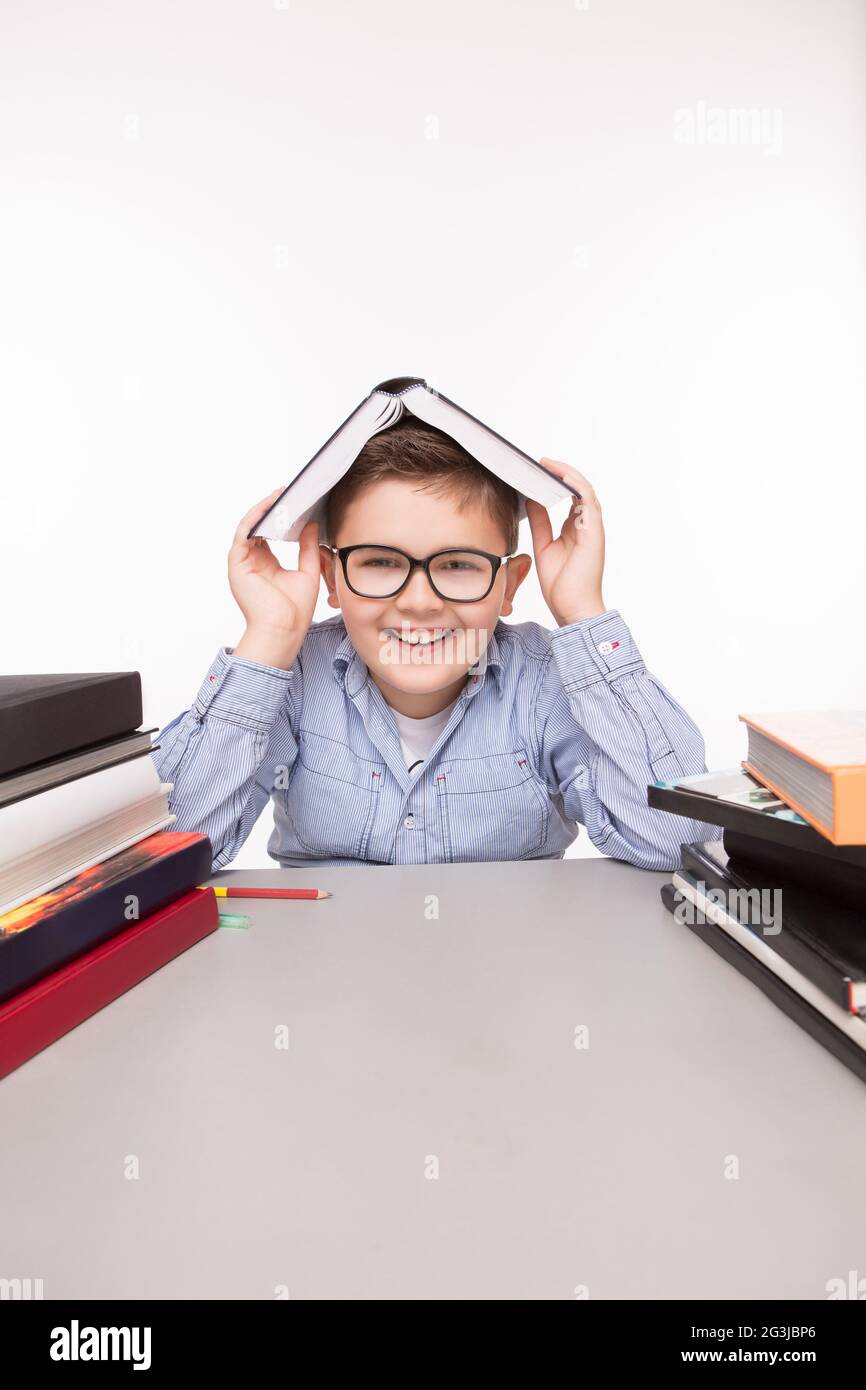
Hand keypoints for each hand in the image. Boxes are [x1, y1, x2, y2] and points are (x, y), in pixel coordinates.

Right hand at [229, 490, 321, 666]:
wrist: (284, 629)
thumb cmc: (295, 610)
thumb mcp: (307, 570)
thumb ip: (308, 546)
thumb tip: (312, 524)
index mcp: (267, 564)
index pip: (270, 534)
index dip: (281, 517)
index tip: (295, 503)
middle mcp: (253, 561)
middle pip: (258, 527)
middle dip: (272, 509)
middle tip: (287, 492)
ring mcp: (243, 562)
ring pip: (250, 526)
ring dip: (263, 509)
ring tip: (279, 495)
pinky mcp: (237, 562)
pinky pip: (244, 533)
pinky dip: (254, 518)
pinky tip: (268, 507)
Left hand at [525, 459, 605, 626]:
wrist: (572, 609)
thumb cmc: (561, 586)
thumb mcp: (543, 547)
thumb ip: (540, 523)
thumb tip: (531, 501)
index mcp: (576, 529)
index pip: (570, 496)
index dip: (557, 481)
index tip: (538, 471)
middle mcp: (587, 525)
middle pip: (578, 489)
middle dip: (561, 472)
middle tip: (541, 462)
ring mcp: (592, 528)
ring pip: (585, 490)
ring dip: (568, 473)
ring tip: (548, 463)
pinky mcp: (594, 532)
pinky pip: (588, 500)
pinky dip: (576, 485)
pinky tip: (561, 476)